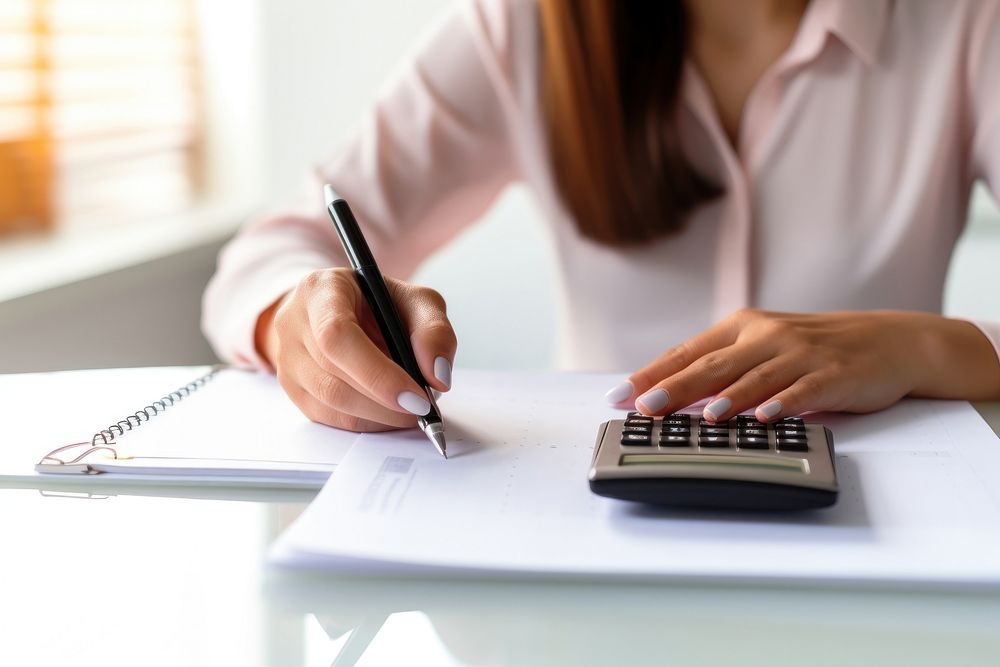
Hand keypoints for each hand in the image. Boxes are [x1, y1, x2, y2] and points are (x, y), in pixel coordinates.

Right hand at [256, 268, 456, 431]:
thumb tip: (438, 376)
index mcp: (321, 289)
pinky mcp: (294, 389)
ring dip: (379, 415)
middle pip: (333, 376)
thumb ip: (434, 331)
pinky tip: (390, 412)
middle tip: (422, 408)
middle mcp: (294, 323)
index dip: (377, 373)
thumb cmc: (380, 304)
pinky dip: (368, 422)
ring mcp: (287, 359)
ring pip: (330, 402)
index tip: (416, 396)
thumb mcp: (416, 302)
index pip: (336, 335)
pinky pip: (330, 417)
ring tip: (411, 409)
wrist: (347, 311)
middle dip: (385, 400)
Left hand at [604, 309, 999, 422]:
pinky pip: (803, 391)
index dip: (651, 374)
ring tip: (702, 418)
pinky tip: (765, 418)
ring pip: (755, 377)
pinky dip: (783, 404)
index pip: (686, 353)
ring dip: (727, 398)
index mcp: (741, 328)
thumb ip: (722, 367)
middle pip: (712, 365)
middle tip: (645, 408)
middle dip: (675, 387)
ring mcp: (799, 354)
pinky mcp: (832, 374)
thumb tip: (666, 395)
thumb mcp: (763, 348)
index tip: (619, 397)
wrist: (886, 341)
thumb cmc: (813, 349)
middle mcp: (765, 336)